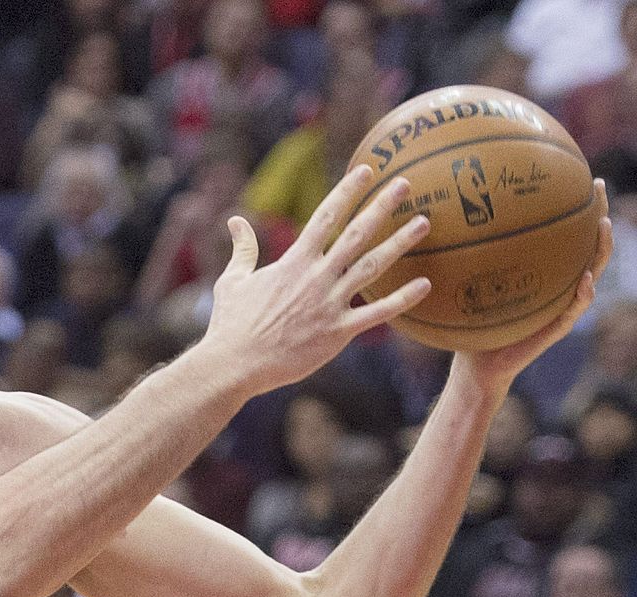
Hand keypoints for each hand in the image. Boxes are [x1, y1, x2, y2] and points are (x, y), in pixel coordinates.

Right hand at [200, 165, 431, 393]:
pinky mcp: (338, 332)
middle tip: (405, 184)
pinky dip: (402, 299)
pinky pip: (377, 313)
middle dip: (381, 206)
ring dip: (400, 243)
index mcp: (293, 262)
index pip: (325, 217)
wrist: (235, 364)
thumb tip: (234, 221)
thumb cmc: (231, 324)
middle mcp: (316, 278)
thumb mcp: (233, 280)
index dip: (347, 191)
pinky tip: (425, 285)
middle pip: (356, 234)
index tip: (366, 171)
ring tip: (423, 223)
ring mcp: (330, 304)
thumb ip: (242, 249)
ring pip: (372, 267)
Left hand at [453, 180, 612, 394]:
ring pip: (593, 271)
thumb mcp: (466, 286)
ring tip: (602, 224)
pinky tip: (586, 279)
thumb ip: (463, 260)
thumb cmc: (471, 324)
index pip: (563, 233)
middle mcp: (557, 284)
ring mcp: (561, 305)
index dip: (573, 205)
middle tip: (597, 186)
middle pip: (586, 243)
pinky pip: (575, 308)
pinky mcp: (556, 329)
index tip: (575, 174)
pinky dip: (583, 294)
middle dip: (597, 212)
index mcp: (542, 272)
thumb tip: (441, 223)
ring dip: (601, 248)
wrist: (476, 364)